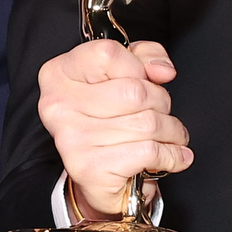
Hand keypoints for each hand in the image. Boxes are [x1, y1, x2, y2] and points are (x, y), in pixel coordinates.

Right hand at [38, 39, 188, 220]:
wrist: (96, 177)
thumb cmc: (108, 121)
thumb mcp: (124, 75)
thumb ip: (144, 57)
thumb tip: (162, 70)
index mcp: (58, 74)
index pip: (108, 54)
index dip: (137, 66)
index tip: (145, 80)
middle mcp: (58, 105)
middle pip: (134, 91)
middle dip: (161, 103)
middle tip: (162, 114)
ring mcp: (71, 138)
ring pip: (147, 123)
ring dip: (171, 130)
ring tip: (171, 136)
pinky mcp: (90, 168)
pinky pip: (149, 151)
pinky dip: (171, 155)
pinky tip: (173, 156)